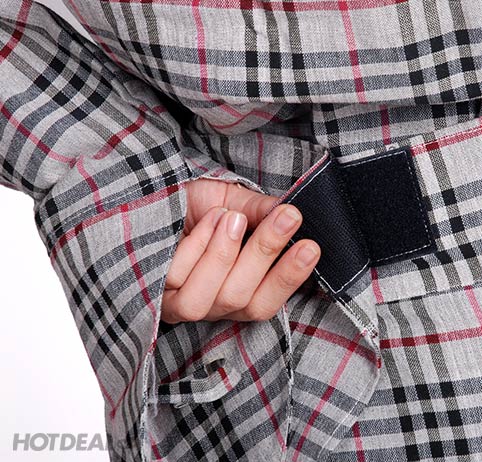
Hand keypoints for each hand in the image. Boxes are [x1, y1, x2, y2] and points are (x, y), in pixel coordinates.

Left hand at [161, 178, 320, 323]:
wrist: (151, 194)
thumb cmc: (194, 203)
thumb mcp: (234, 202)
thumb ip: (262, 211)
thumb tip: (294, 212)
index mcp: (243, 290)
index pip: (270, 299)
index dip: (291, 277)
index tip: (311, 246)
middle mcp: (216, 305)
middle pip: (245, 299)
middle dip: (266, 255)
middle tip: (286, 218)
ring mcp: (184, 303)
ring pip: (213, 297)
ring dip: (226, 254)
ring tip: (231, 218)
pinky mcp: (155, 295)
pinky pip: (180, 280)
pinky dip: (196, 247)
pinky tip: (202, 221)